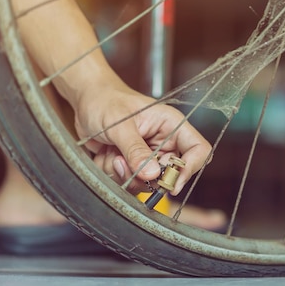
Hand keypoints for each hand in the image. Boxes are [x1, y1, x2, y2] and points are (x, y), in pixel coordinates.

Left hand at [73, 80, 210, 195]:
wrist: (86, 101)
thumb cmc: (106, 101)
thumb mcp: (121, 125)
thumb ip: (136, 150)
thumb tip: (152, 174)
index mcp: (172, 125)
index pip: (198, 149)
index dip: (190, 168)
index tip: (171, 184)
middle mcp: (165, 142)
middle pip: (172, 174)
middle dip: (146, 176)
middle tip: (124, 164)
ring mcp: (149, 156)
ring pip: (148, 182)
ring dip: (126, 175)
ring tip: (112, 154)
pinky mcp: (134, 165)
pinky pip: (130, 183)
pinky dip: (115, 174)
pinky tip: (106, 156)